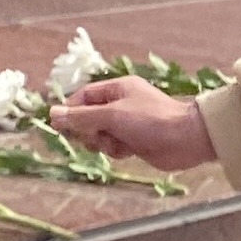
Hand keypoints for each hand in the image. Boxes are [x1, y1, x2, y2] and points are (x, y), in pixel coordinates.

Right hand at [50, 79, 219, 174]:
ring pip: (99, 135)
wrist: (187, 140)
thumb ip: (81, 116)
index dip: (70, 112)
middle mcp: (121, 104)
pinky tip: (127, 151)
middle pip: (88, 118)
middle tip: (98, 135)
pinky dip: (116, 150)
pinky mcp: (134, 141)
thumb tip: (52, 113)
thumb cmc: (151, 120)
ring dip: (103, 142)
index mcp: (117, 89)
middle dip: (89, 130)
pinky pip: (113, 146)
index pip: (83, 97)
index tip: (60, 127)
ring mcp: (128, 123)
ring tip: (117, 143)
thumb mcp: (112, 115)